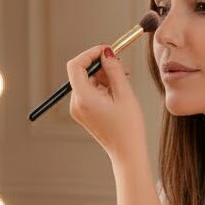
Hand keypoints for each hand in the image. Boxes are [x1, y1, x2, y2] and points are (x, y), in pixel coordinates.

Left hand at [67, 45, 146, 160]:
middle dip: (102, 66)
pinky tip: (117, 93)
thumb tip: (106, 52)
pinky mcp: (84, 113)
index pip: (76, 65)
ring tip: (123, 83)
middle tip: (122, 68)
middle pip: (83, 73)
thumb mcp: (124, 94)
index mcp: (83, 98)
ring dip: (104, 77)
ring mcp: (78, 109)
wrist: (127, 153)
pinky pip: (90, 92)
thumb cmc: (128, 128)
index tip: (107, 51)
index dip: (90, 54)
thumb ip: (114, 70)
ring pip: (88, 81)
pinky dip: (103, 88)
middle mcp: (76, 103)